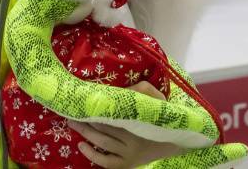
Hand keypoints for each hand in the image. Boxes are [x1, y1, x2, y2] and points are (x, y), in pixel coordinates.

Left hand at [69, 82, 184, 167]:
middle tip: (71, 110)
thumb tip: (119, 87)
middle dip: (86, 118)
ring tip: (72, 123)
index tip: (83, 100)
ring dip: (85, 133)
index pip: (112, 112)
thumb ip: (142, 89)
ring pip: (103, 143)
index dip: (96, 106)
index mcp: (138, 121)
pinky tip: (81, 145)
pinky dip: (93, 155)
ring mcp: (129, 154)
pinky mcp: (128, 164)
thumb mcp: (157, 99)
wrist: (175, 142)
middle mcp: (133, 139)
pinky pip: (107, 163)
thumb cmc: (162, 117)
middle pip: (104, 127)